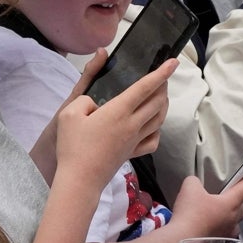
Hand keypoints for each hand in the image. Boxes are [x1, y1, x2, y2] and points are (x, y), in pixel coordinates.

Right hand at [53, 56, 175, 187]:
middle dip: (163, 86)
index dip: (161, 73)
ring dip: (164, 104)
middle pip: (157, 101)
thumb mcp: (68, 114)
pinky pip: (153, 140)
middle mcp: (132, 124)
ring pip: (159, 119)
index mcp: (119, 111)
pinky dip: (158, 129)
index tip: (173, 62)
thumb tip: (94, 102)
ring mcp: (135, 140)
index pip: (146, 87)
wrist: (80, 180)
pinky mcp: (133, 153)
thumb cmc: (73, 147)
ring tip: (161, 96)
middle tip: (163, 76)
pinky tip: (153, 126)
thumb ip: (83, 99)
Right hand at [170, 162, 242, 237]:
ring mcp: (227, 232)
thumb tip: (195, 184)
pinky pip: (226, 231)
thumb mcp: (190, 188)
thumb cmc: (190, 214)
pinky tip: (212, 223)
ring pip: (237, 218)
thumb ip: (195, 181)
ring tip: (223, 206)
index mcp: (231, 203)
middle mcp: (233, 218)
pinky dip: (222, 224)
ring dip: (234, 211)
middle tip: (237, 188)